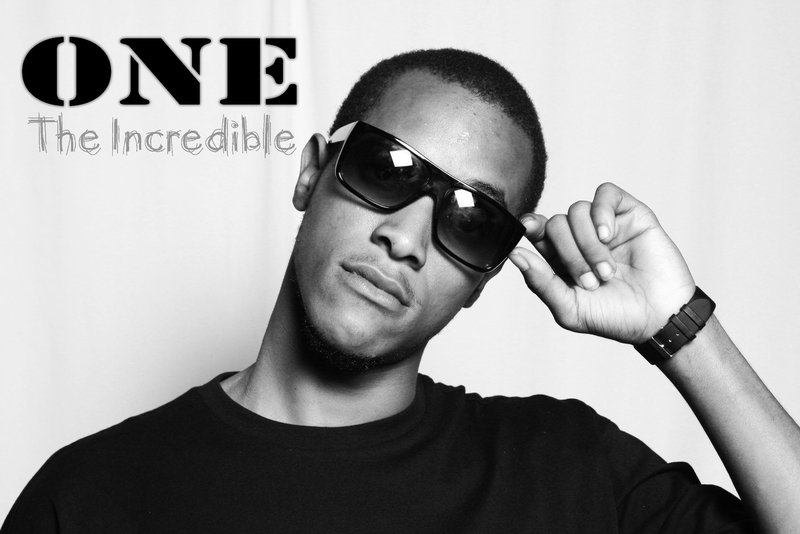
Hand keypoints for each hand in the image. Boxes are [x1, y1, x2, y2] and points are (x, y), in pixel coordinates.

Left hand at [508, 182, 695, 343]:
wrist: (661, 319)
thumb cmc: (615, 318)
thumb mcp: (570, 309)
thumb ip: (540, 282)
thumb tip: (514, 254)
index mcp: (560, 258)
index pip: (537, 232)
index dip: (530, 226)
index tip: (528, 228)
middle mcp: (580, 238)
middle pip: (555, 223)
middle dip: (568, 253)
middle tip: (590, 281)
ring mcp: (604, 225)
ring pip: (577, 210)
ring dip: (588, 243)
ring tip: (607, 271)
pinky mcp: (629, 214)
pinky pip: (605, 194)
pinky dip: (601, 212)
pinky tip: (608, 236)